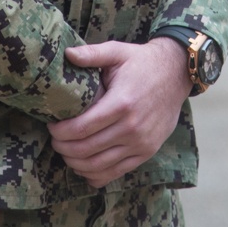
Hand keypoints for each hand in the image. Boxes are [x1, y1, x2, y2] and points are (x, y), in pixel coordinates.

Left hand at [48, 38, 191, 187]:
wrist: (176, 74)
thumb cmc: (142, 62)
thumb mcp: (117, 51)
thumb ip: (92, 54)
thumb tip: (67, 53)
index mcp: (122, 103)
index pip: (82, 128)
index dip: (60, 131)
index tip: (51, 125)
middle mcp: (132, 128)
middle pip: (86, 150)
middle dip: (64, 148)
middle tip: (54, 139)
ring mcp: (140, 143)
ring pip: (99, 166)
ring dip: (76, 163)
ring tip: (66, 151)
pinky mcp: (146, 153)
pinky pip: (116, 173)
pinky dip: (96, 175)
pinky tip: (84, 167)